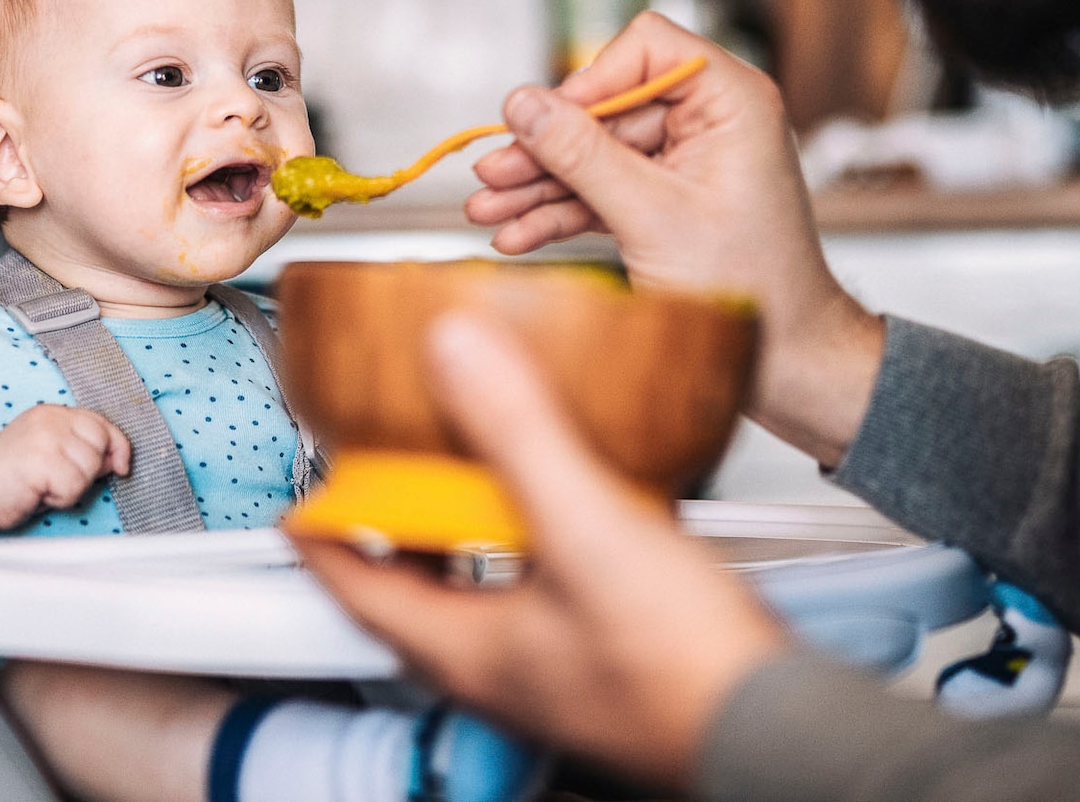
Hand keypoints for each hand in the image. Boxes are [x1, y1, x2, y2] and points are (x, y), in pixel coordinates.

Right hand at [0, 404, 132, 544]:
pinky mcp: (41, 460)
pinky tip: (38, 493)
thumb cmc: (10, 478)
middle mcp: (52, 419)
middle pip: (101, 446)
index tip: (121, 466)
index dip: (118, 447)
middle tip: (56, 480)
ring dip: (72, 487)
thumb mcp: (50, 453)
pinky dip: (61, 498)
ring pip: (89, 469)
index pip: (102, 424)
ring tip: (43, 486)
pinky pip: (73, 486)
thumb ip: (82, 450)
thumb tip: (118, 460)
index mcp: (54, 413)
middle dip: (88, 471)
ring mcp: (46, 437)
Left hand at [294, 313, 789, 787]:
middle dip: (397, 530)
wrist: (776, 728)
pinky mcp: (609, 654)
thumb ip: (520, 434)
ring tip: (478, 472)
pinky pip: (546, 588)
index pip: (356, 589)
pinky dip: (539, 540)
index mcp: (469, 648)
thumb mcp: (589, 527)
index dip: (323, 536)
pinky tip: (579, 502)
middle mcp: (503, 667)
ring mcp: (557, 666)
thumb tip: (455, 352)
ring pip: (485, 591)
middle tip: (387, 474)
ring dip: (469, 534)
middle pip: (416, 592)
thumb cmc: (685, 670)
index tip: (302, 498)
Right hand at [466, 11, 885, 462]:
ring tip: (489, 211)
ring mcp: (688, 162)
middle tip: (493, 172)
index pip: (646, 48)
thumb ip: (583, 155)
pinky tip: (519, 233)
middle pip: (608, 107)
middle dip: (546, 148)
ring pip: (597, 154)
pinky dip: (564, 212)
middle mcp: (712, 121)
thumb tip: (525, 105)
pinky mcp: (670, 200)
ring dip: (542, 185)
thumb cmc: (754, 286)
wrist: (788, 360)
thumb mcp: (652, 215)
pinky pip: (604, 190)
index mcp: (731, 101)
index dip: (589, 80)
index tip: (541, 119)